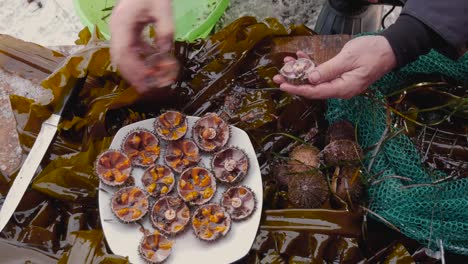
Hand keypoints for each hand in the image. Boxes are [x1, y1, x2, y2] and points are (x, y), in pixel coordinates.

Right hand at [110, 0, 177, 93]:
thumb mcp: (163, 8)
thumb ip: (165, 30)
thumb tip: (165, 51)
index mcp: (123, 24)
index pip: (123, 52)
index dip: (134, 69)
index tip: (148, 80)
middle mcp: (118, 30)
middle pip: (120, 58)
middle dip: (133, 76)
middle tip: (148, 89)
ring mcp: (121, 31)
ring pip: (125, 56)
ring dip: (137, 70)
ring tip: (152, 81)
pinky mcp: (128, 31)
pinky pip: (133, 49)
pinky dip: (142, 59)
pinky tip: (155, 65)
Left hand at [273, 36, 396, 98]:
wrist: (391, 49)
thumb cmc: (372, 52)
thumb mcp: (348, 59)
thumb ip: (328, 70)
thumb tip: (311, 80)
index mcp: (343, 88)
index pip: (315, 92)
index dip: (297, 89)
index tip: (283, 86)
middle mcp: (341, 89)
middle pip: (313, 88)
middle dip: (294, 82)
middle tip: (278, 77)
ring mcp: (341, 83)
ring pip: (316, 80)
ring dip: (301, 72)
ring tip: (286, 64)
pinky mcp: (342, 76)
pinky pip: (324, 74)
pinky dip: (312, 66)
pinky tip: (301, 58)